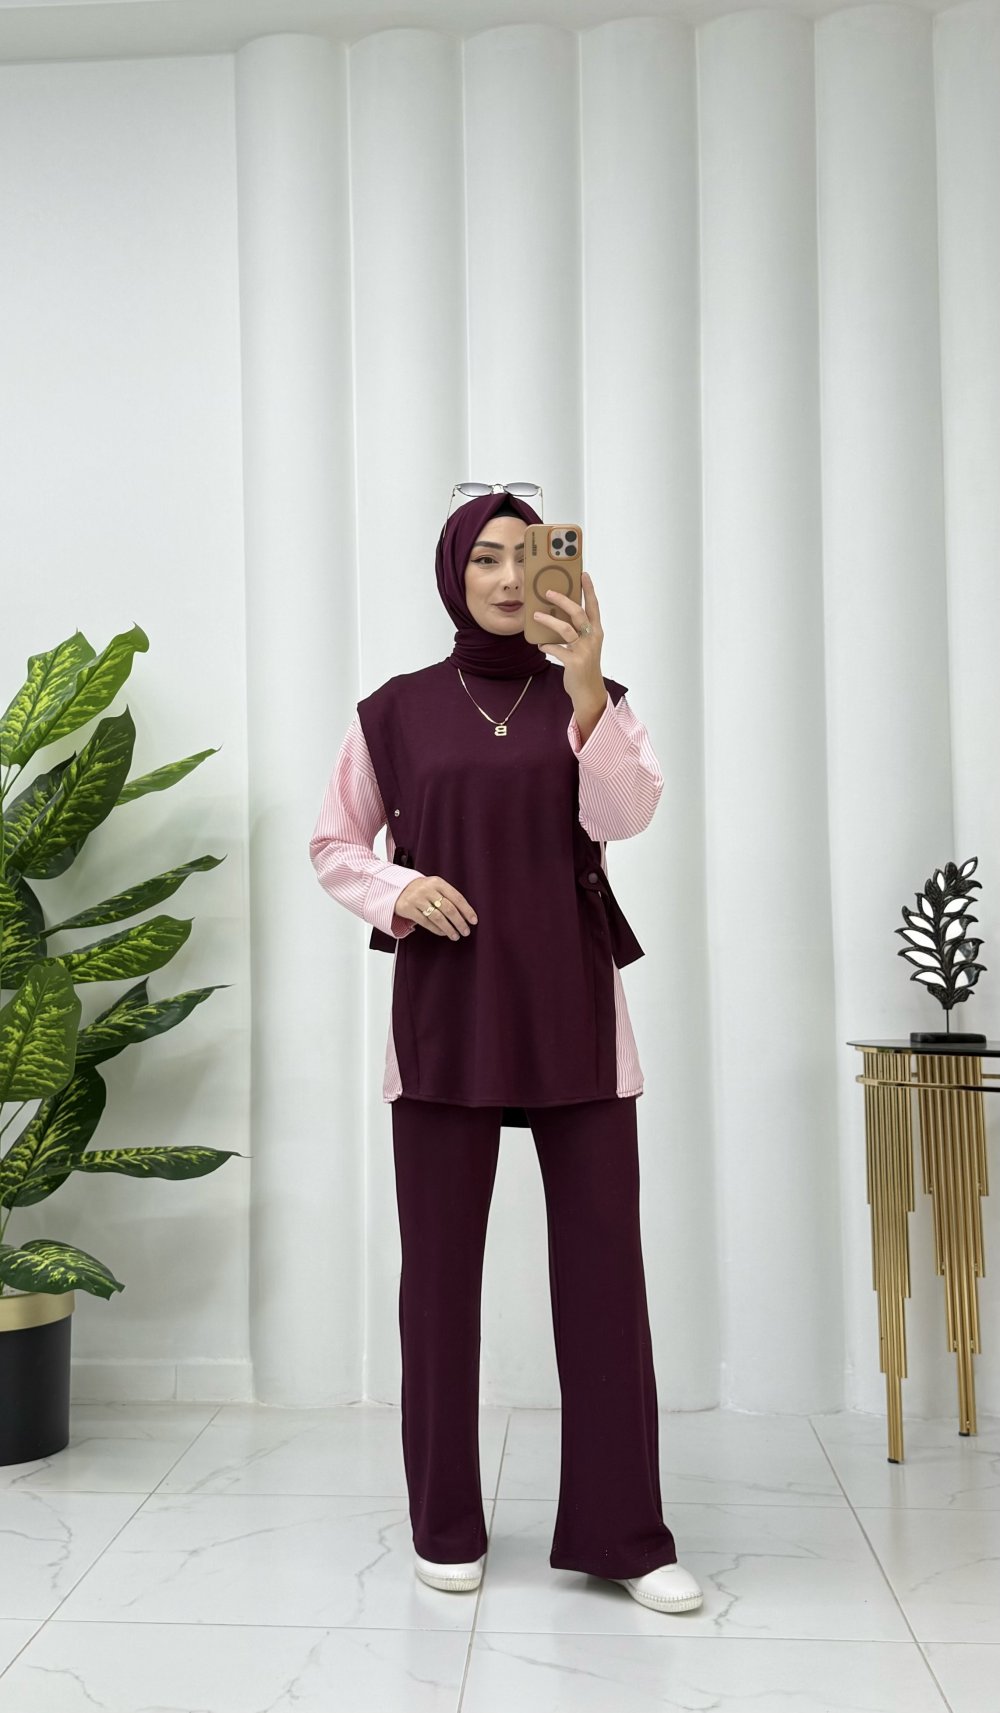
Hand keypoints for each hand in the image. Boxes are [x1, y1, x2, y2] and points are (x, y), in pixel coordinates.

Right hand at [396, 875, 476, 940]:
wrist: (397, 888)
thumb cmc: (421, 889)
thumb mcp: (435, 887)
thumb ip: (448, 896)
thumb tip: (465, 914)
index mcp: (438, 882)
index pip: (456, 897)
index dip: (467, 910)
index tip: (473, 920)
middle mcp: (427, 889)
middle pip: (449, 909)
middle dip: (459, 922)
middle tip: (466, 931)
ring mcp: (417, 899)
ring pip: (438, 917)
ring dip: (449, 929)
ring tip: (456, 935)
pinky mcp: (408, 908)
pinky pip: (426, 922)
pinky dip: (436, 929)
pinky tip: (443, 933)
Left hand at [533, 569, 604, 702]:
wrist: (589, 691)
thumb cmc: (584, 666)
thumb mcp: (585, 646)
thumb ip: (576, 631)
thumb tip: (556, 615)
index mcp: (596, 631)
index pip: (593, 606)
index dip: (589, 590)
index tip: (583, 574)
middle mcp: (592, 638)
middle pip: (578, 613)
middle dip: (563, 600)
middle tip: (548, 592)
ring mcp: (584, 650)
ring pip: (565, 629)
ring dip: (549, 621)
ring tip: (536, 615)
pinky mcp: (575, 662)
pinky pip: (556, 649)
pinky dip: (547, 646)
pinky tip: (540, 645)